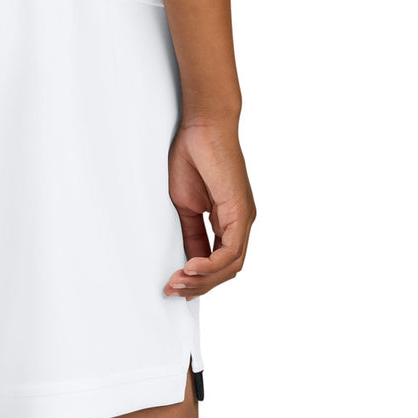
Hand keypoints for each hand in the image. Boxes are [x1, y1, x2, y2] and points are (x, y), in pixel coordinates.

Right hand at [163, 119, 255, 299]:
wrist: (203, 128)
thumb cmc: (193, 158)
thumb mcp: (187, 207)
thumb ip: (193, 234)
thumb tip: (191, 261)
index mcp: (230, 221)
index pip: (219, 263)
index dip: (198, 280)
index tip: (174, 286)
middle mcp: (241, 223)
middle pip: (226, 270)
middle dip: (198, 286)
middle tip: (173, 289)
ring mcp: (244, 219)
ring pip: (230, 266)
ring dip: (202, 280)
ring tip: (178, 282)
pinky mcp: (241, 213)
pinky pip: (230, 252)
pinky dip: (210, 265)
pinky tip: (190, 268)